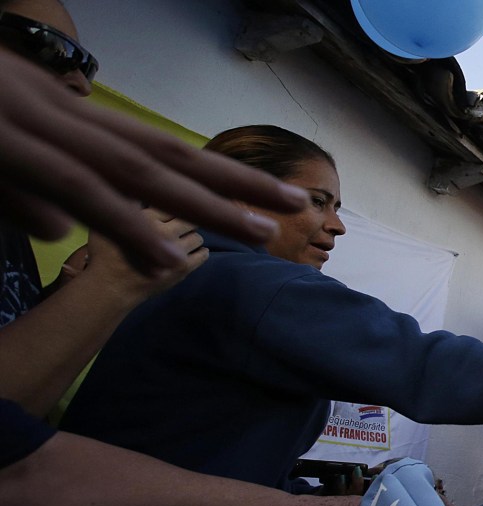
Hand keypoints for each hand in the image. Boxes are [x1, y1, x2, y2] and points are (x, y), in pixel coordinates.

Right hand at [0, 50, 307, 274]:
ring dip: (203, 203)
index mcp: (65, 120)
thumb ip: (23, 196)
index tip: (265, 193)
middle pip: (169, 155)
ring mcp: (41, 133)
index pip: (157, 148)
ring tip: (261, 230)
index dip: (216, 171)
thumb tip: (62, 230)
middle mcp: (66, 120)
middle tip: (298, 204)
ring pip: (140, 171)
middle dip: (236, 182)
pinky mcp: (10, 150)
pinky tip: (165, 253)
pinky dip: (125, 222)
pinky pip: (79, 190)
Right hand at [84, 209, 207, 302]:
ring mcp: (177, 251)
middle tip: (179, 224)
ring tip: (184, 239)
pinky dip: (202, 252)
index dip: (170, 205)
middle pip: (190, 217)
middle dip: (186, 220)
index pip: (170, 202)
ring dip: (193, 237)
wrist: (111, 289)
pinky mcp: (184, 268)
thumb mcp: (105, 222)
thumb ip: (124, 203)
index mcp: (146, 218)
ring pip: (198, 236)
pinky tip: (193, 252)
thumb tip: (139, 186)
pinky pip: (203, 255)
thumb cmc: (105, 254)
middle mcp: (164, 232)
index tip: (169, 210)